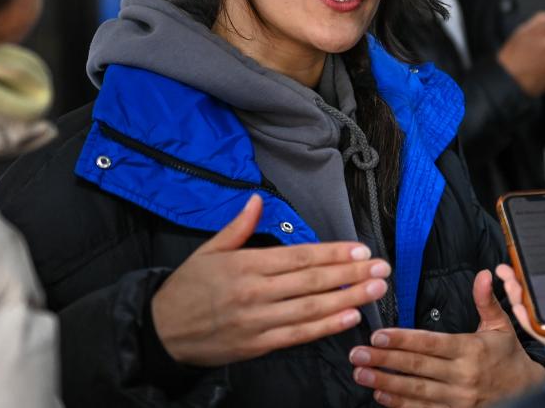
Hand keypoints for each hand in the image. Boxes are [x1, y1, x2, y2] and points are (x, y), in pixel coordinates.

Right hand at [151, 194, 389, 365]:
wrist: (162, 331)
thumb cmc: (187, 287)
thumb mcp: (208, 250)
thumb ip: (238, 227)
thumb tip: (258, 200)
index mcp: (245, 265)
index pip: (299, 257)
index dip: (332, 254)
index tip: (360, 250)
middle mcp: (255, 292)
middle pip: (311, 281)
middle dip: (350, 274)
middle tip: (382, 268)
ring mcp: (258, 321)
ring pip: (311, 308)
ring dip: (348, 299)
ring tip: (375, 289)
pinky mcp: (258, 345)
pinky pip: (298, 334)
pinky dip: (326, 326)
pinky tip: (349, 317)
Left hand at [349, 270, 544, 406]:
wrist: (529, 393)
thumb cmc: (508, 357)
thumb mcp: (501, 326)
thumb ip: (487, 300)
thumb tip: (483, 273)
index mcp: (471, 349)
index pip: (430, 343)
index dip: (402, 339)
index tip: (378, 336)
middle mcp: (463, 376)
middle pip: (417, 367)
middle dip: (384, 360)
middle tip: (357, 354)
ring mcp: (459, 399)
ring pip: (416, 391)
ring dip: (386, 382)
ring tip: (362, 374)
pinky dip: (400, 404)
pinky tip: (380, 395)